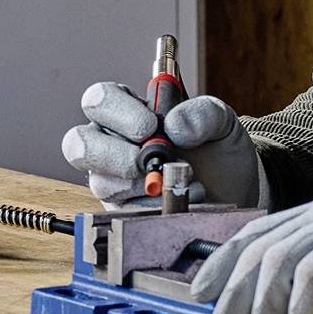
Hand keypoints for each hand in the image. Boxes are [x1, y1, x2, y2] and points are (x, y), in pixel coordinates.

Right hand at [60, 82, 264, 208]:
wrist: (233, 188)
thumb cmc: (217, 147)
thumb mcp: (220, 120)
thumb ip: (202, 113)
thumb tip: (174, 126)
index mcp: (126, 109)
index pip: (99, 100)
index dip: (118, 112)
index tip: (150, 126)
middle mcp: (111, 143)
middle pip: (79, 144)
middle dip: (114, 155)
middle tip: (150, 162)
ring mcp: (113, 179)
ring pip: (101, 183)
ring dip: (143, 185)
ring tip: (182, 179)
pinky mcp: (124, 211)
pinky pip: (124, 212)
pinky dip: (155, 208)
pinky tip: (180, 200)